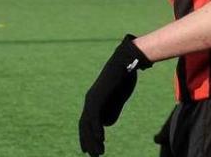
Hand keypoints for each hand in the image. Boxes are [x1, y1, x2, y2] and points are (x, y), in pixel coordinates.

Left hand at [78, 35, 151, 155]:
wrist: (126, 62)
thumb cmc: (124, 77)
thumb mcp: (118, 98)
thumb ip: (112, 110)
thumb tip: (106, 125)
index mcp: (94, 101)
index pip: (87, 123)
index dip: (88, 137)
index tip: (90, 149)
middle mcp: (89, 101)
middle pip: (85, 126)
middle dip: (88, 142)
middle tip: (94, 155)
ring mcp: (92, 100)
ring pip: (88, 124)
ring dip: (93, 140)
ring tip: (98, 152)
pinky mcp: (97, 98)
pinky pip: (94, 117)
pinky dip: (96, 129)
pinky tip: (101, 139)